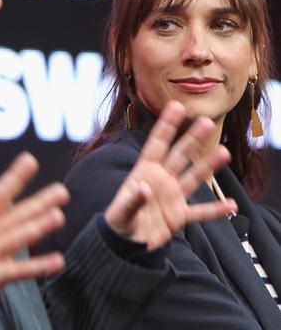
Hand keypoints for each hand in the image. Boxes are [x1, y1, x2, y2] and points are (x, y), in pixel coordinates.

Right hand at [0, 152, 68, 320]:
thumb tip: (24, 214)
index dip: (14, 177)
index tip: (29, 160)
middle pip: (13, 214)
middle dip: (37, 202)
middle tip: (60, 190)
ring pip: (15, 237)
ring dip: (38, 226)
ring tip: (58, 216)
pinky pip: (18, 271)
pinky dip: (38, 266)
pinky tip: (56, 260)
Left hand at [105, 101, 237, 249]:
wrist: (125, 243)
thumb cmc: (119, 221)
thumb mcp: (120, 211)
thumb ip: (131, 200)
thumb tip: (142, 188)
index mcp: (144, 172)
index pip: (156, 143)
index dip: (166, 125)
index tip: (176, 106)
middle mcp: (161, 180)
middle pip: (179, 155)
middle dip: (191, 139)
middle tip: (205, 121)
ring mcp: (172, 197)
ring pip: (193, 178)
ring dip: (208, 166)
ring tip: (224, 153)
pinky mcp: (179, 216)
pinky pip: (200, 212)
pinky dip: (215, 209)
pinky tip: (230, 204)